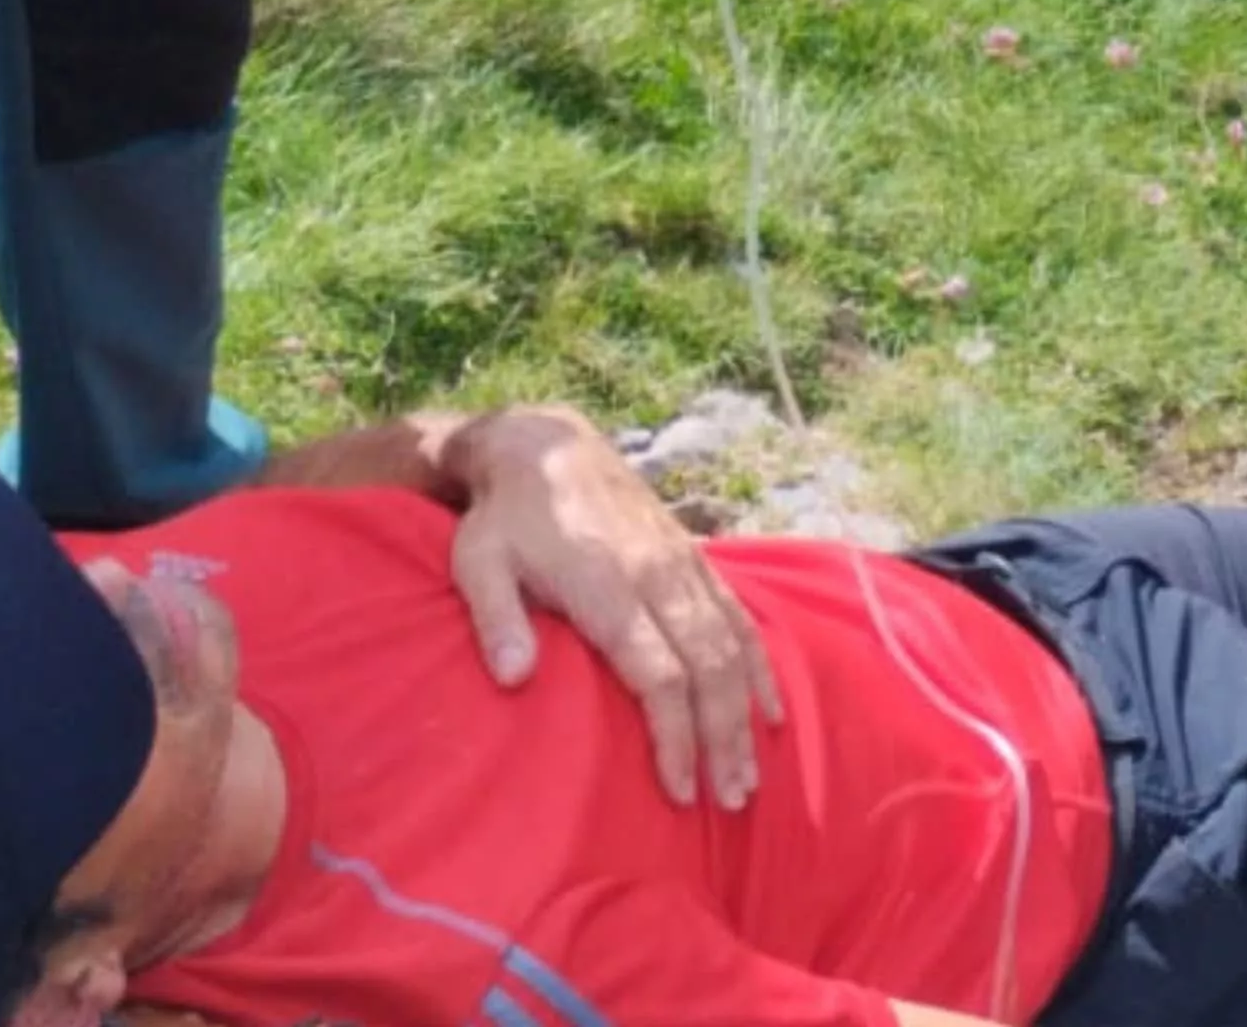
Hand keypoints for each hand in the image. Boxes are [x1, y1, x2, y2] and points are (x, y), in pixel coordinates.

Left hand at [436, 405, 781, 806]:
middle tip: (730, 800)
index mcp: (609, 587)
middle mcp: (658, 576)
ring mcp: (682, 565)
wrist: (546, 445)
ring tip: (750, 775)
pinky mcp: (693, 557)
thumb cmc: (505, 518)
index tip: (679, 790)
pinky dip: (759, 665)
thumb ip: (496, 619)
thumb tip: (515, 679)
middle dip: (724, 739)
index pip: (659, 674)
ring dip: (746, 712)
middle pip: (709, 668)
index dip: (676, 736)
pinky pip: (738, 616)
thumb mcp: (478, 561)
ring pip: (732, 646)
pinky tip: (769, 709)